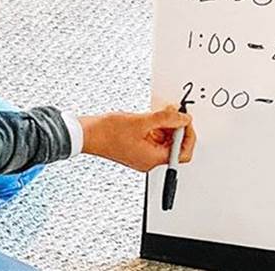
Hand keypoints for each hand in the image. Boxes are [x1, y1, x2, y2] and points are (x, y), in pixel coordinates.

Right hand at [79, 106, 195, 171]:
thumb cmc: (107, 133)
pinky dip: (155, 127)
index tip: (185, 121)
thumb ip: (166, 119)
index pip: (182, 153)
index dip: (188, 136)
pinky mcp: (136, 148)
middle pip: (174, 147)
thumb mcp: (142, 121)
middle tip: (173, 114)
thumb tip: (183, 118)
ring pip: (163, 141)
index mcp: (152, 159)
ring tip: (159, 114)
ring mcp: (142, 155)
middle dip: (176, 129)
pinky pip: (152, 138)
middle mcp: (148, 160)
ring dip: (165, 126)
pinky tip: (150, 118)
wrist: (87, 134)